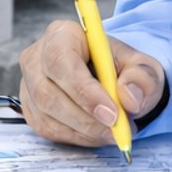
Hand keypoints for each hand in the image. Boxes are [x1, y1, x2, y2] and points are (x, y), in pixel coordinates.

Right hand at [17, 18, 164, 147]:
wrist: (111, 80)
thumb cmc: (121, 68)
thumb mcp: (142, 66)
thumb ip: (142, 77)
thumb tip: (130, 98)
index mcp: (62, 34)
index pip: (61, 60)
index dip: (83, 90)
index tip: (111, 113)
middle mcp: (37, 57)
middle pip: (48, 92)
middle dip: (85, 118)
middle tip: (117, 130)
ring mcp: (29, 85)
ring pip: (47, 116)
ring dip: (84, 131)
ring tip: (114, 132)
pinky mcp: (31, 109)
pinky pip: (48, 130)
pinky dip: (77, 138)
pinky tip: (97, 134)